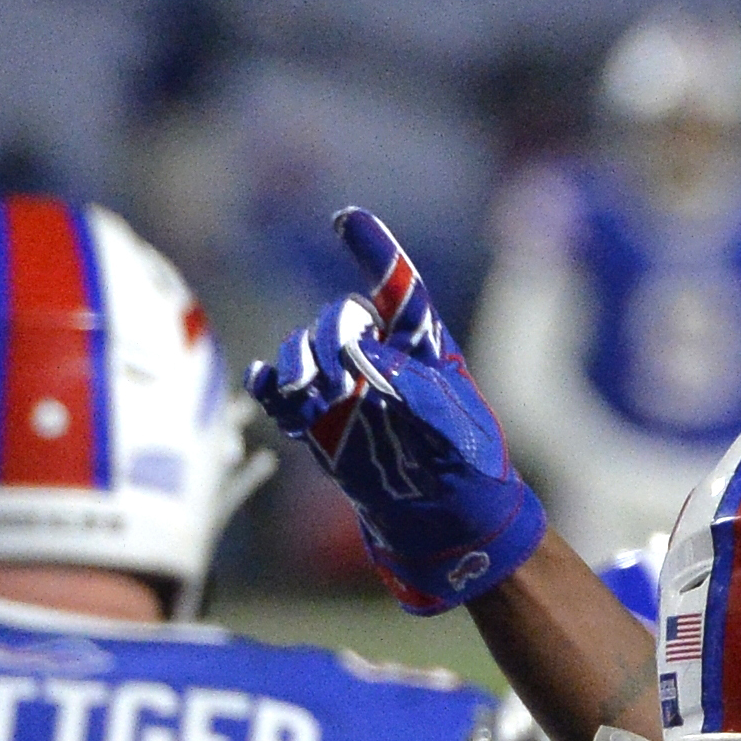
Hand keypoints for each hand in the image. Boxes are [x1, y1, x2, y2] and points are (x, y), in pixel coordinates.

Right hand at [248, 209, 547, 613]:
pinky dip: (272, 389)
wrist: (448, 522)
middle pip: (340, 320)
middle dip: (330, 338)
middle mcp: (381, 358)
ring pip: (305, 353)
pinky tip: (271, 392)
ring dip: (299, 366)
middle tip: (338, 380)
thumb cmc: (469, 472)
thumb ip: (420, 396)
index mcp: (425, 348)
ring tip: (311, 401)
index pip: (399, 289)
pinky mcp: (320, 422)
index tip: (349, 219)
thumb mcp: (459, 434)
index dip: (377, 252)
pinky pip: (282, 394)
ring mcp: (346, 389)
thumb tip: (367, 362)